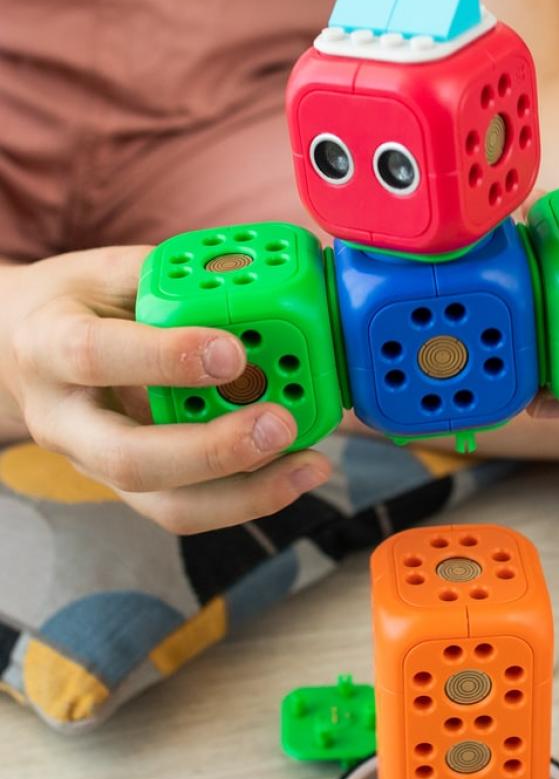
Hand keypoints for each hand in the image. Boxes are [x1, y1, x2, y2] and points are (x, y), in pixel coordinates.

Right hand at [0, 246, 331, 531]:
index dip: (164, 357)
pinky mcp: (130, 487)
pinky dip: (249, 496)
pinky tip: (296, 472)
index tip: (231, 351)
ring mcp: (95, 464)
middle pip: (131, 459)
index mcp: (50, 346)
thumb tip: (252, 279)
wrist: (18, 353)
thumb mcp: (108, 271)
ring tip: (309, 464)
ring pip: (166, 505)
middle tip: (281, 425)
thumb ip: (170, 279)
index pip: (96, 356)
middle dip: (214, 450)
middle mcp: (65, 420)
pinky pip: (189, 506)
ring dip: (246, 494)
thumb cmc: (75, 303)